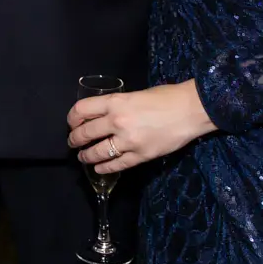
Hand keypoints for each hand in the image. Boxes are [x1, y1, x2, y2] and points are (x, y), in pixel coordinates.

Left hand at [67, 81, 214, 174]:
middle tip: (73, 142)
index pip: (81, 110)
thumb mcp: (135, 94)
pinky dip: (105, 168)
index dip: (72, 118)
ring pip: (98, 152)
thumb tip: (105, 115)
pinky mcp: (140, 156)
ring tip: (83, 157)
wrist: (190, 110)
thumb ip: (118, 105)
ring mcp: (128, 141)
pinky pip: (117, 165)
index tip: (72, 123)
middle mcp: (117, 121)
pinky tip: (99, 169)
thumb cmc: (166, 97)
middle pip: (85, 133)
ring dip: (87, 156)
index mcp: (115, 102)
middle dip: (75, 139)